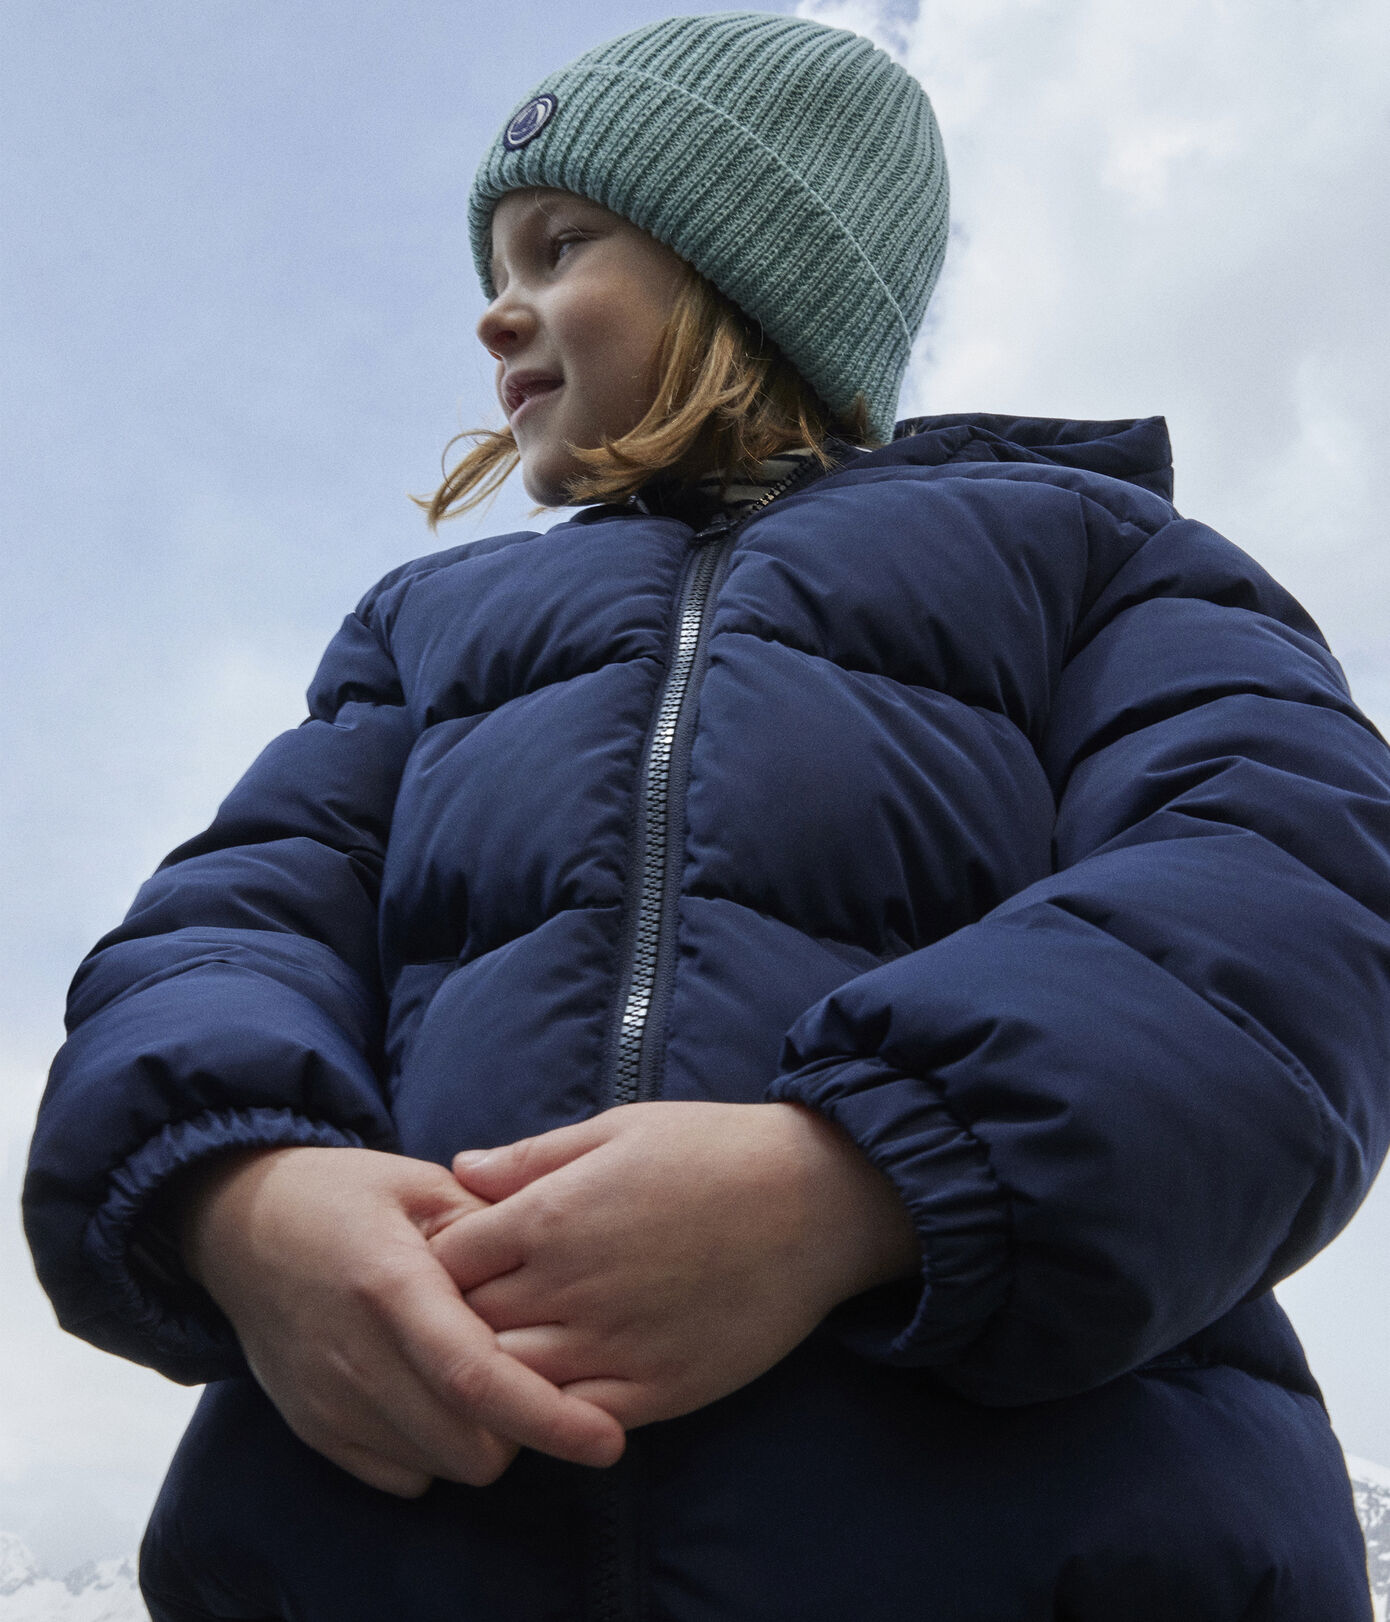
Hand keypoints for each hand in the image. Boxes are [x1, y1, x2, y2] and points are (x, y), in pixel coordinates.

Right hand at [177, 1145, 624, 1496]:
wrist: (241, 1225)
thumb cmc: (344, 1195)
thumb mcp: (422, 1183)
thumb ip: (493, 1224)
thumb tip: (560, 1270)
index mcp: (389, 1284)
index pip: (475, 1377)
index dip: (548, 1418)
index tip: (607, 1442)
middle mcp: (353, 1354)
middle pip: (467, 1444)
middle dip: (521, 1428)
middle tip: (531, 1369)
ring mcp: (327, 1399)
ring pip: (439, 1467)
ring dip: (478, 1439)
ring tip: (480, 1373)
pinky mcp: (312, 1428)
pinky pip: (400, 1476)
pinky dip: (434, 1452)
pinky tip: (435, 1395)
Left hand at [435, 1102, 916, 1428]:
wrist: (817, 1201)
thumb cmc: (714, 1151)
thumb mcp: (617, 1129)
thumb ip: (532, 1157)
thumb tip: (459, 1171)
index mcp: (550, 1217)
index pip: (443, 1258)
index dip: (437, 1259)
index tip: (453, 1256)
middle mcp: (569, 1289)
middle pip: (462, 1326)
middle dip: (451, 1319)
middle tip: (465, 1308)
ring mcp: (611, 1347)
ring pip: (507, 1383)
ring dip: (493, 1370)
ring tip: (505, 1350)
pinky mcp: (655, 1392)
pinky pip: (570, 1422)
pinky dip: (549, 1412)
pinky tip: (555, 1386)